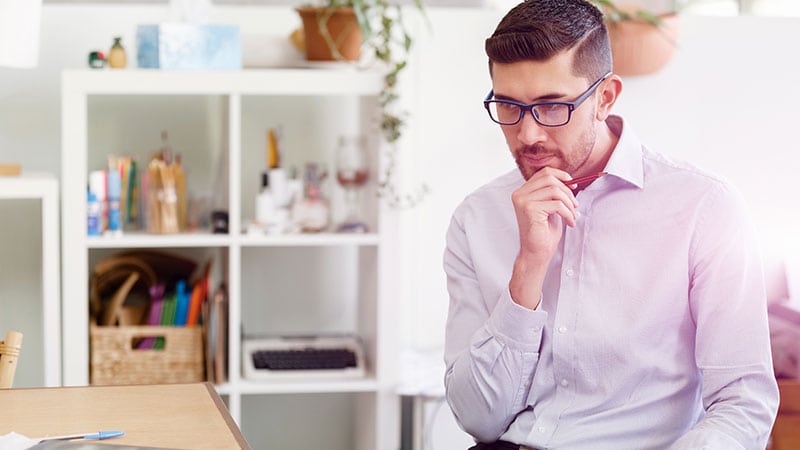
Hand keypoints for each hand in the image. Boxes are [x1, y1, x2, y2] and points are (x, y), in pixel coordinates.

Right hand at [509, 167, 577, 308]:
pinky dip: (568, 213)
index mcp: (522, 192)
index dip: (561, 176)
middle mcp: (519, 194)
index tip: (573, 185)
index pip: (544, 173)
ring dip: (569, 203)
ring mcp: (523, 201)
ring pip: (555, 190)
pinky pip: (557, 204)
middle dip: (567, 191)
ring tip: (573, 215)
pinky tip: (570, 222)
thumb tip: (568, 179)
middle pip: (549, 179)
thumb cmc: (544, 232)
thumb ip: (553, 192)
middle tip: (575, 205)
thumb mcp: (550, 207)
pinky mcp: (530, 210)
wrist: (537, 253)